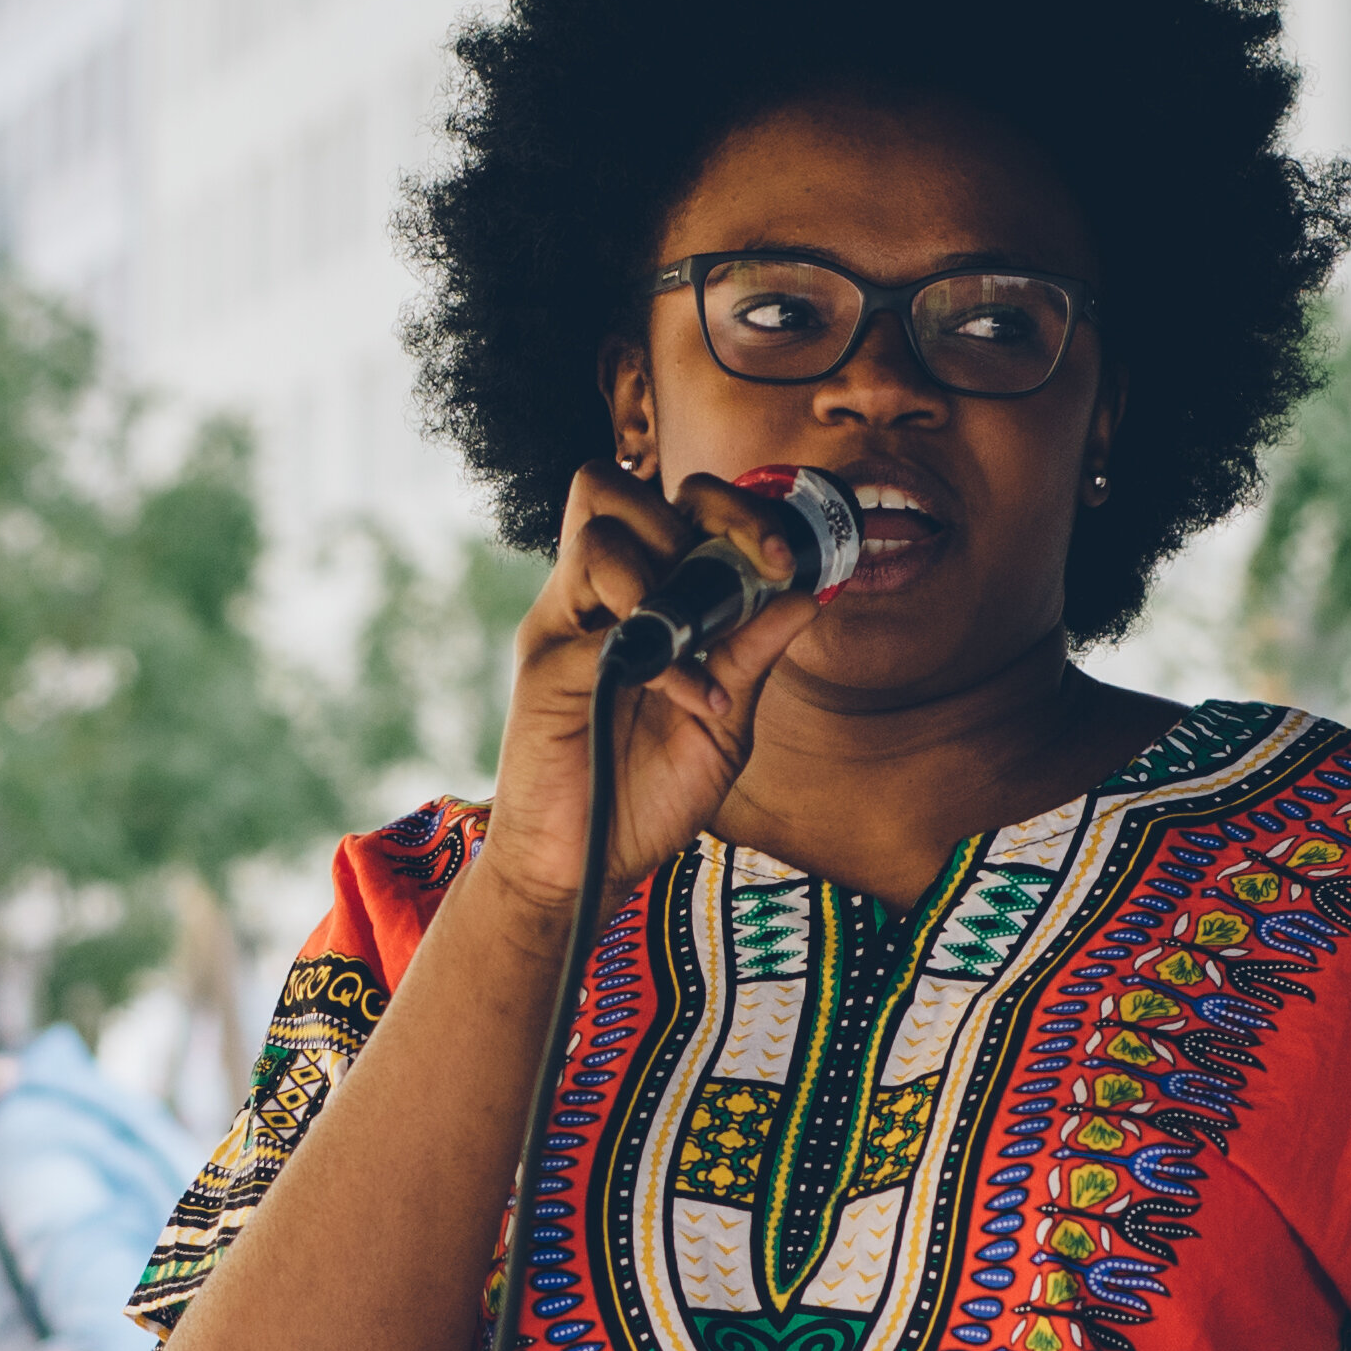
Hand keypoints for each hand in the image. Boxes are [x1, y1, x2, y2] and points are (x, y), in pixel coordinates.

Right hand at [475, 465, 831, 946]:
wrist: (584, 868)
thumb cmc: (645, 797)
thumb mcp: (724, 727)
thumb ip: (753, 658)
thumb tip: (806, 595)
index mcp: (643, 598)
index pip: (673, 504)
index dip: (735, 508)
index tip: (787, 558)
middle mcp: (599, 597)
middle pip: (618, 482)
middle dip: (705, 510)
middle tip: (754, 568)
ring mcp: (566, 621)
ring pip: (596, 524)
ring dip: (665, 568)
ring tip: (699, 638)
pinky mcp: (544, 661)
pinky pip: (598, 615)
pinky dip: (661, 650)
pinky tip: (691, 698)